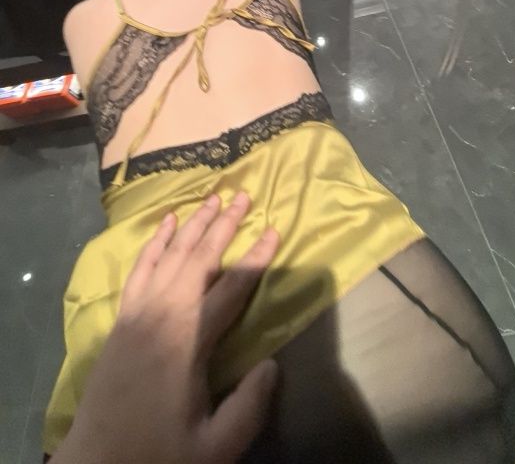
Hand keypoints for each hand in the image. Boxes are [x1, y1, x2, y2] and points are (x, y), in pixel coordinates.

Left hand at [53, 193, 279, 463]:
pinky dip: (154, 242)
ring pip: (169, 256)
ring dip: (192, 225)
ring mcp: (136, 314)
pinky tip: (165, 224)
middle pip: (198, 259)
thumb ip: (249, 405)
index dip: (256, 258)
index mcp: (189, 341)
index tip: (275, 229)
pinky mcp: (121, 320)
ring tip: (213, 198)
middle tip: (244, 194)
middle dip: (224, 225)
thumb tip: (273, 363)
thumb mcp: (216, 445)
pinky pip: (139, 269)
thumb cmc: (161, 455)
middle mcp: (162, 315)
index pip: (231, 288)